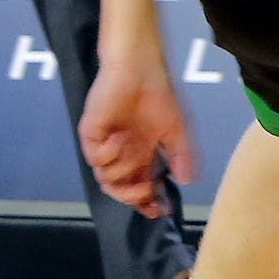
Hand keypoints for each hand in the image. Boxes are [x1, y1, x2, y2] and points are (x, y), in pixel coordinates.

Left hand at [78, 57, 195, 215]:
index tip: (159, 210)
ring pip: (106, 178)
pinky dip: (109, 153)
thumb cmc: (158, 93)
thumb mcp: (176, 128)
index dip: (147, 201)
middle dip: (133, 196)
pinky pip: (95, 158)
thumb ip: (181, 154)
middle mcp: (121, 153)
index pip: (140, 186)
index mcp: (141, 153)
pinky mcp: (91, 134)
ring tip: (135, 152)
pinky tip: (120, 138)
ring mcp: (104, 145)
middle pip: (120, 189)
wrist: (138, 69)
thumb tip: (187, 180)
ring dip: (123, 171)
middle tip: (147, 189)